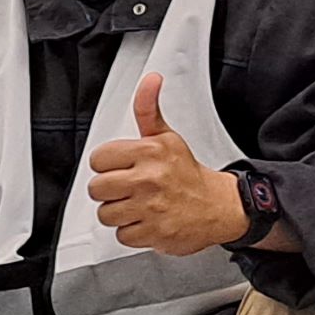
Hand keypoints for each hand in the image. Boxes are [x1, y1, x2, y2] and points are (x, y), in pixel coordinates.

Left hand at [86, 71, 247, 253]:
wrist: (217, 206)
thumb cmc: (186, 173)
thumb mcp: (166, 136)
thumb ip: (148, 109)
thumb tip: (151, 80)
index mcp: (148, 152)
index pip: (98, 159)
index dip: (107, 165)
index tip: (121, 168)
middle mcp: (148, 179)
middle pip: (97, 188)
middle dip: (109, 191)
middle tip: (127, 188)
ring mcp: (150, 208)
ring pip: (106, 214)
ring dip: (119, 213)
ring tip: (136, 205)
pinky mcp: (153, 232)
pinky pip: (122, 235)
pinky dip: (132, 232)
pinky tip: (145, 220)